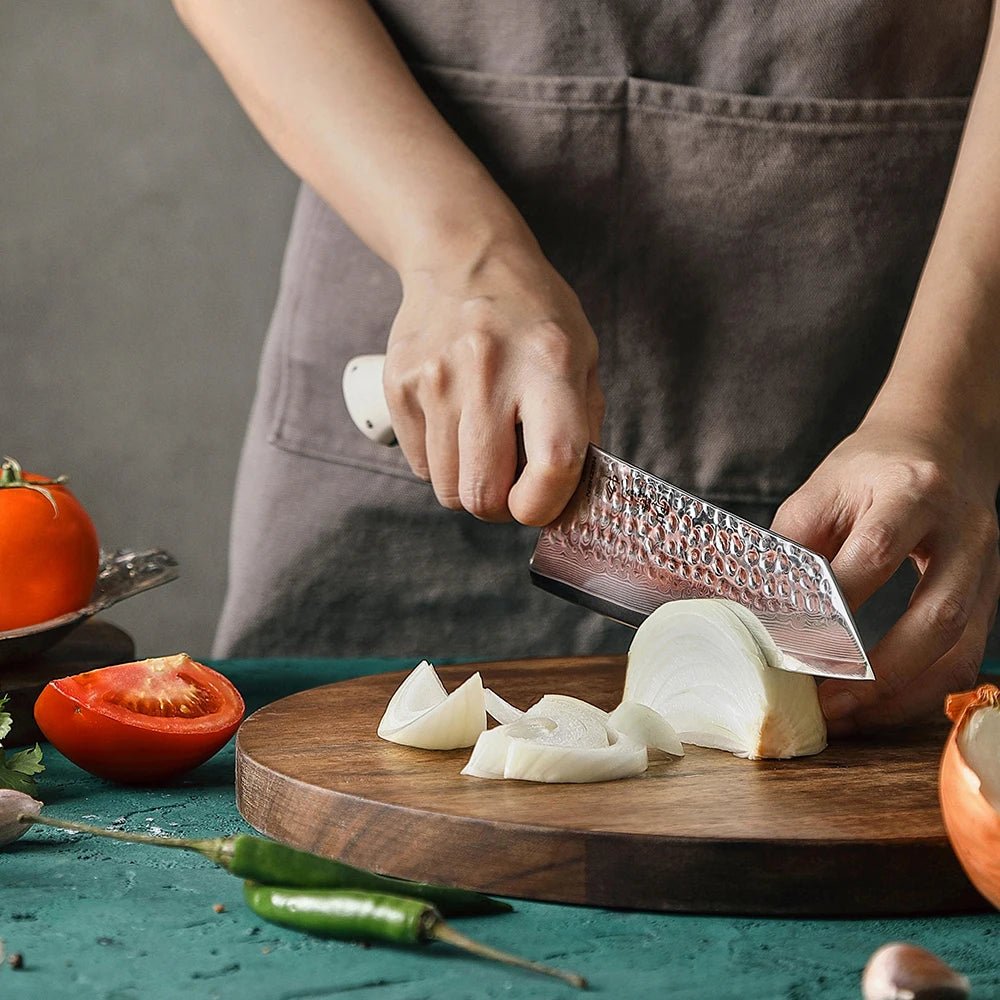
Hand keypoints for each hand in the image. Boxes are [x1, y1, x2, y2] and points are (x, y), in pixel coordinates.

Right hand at [384, 236, 603, 523]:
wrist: (463, 258)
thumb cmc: (532, 315)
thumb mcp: (581, 356)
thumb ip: (582, 427)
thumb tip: (571, 501)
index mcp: (548, 364)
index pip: (552, 462)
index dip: (546, 504)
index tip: (543, 505)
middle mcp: (487, 371)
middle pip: (483, 493)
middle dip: (501, 508)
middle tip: (513, 489)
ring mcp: (435, 379)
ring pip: (448, 488)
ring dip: (470, 486)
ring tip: (486, 449)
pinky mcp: (398, 384)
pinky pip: (421, 465)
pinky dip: (442, 462)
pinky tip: (457, 426)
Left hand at [771, 416, 999, 734]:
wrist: (940, 442)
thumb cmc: (869, 469)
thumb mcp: (822, 489)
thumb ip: (797, 546)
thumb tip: (767, 613)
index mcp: (910, 492)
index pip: (876, 553)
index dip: (836, 606)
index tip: (793, 645)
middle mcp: (962, 530)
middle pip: (938, 612)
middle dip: (882, 670)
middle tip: (829, 703)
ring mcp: (987, 565)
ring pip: (960, 646)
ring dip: (905, 694)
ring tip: (850, 717)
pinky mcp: (991, 594)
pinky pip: (966, 654)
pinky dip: (924, 689)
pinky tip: (882, 706)